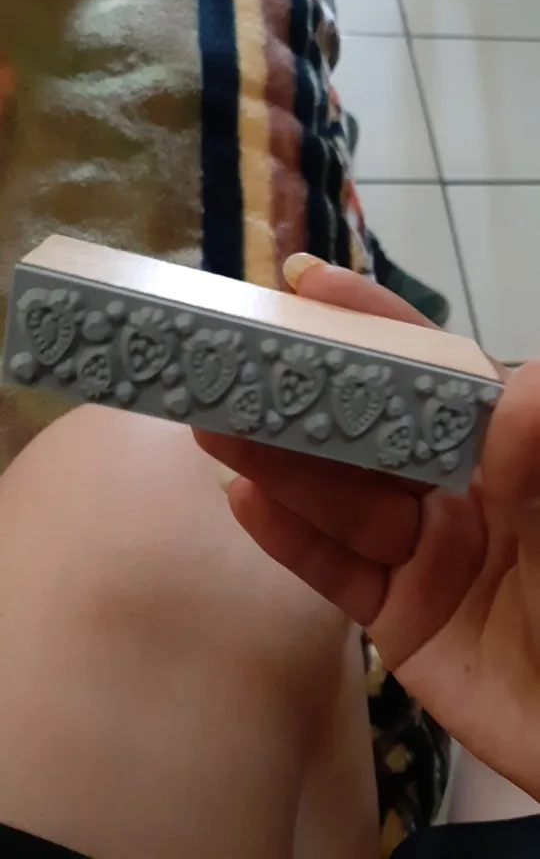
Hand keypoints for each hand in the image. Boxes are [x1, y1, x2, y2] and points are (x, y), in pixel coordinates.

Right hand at [196, 259, 539, 800]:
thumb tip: (519, 382)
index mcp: (503, 448)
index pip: (432, 371)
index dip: (372, 325)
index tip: (308, 284)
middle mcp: (455, 490)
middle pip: (368, 433)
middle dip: (304, 392)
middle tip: (232, 357)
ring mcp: (423, 554)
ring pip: (342, 500)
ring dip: (277, 462)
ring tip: (214, 423)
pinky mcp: (398, 618)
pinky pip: (337, 572)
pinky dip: (290, 538)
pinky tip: (244, 499)